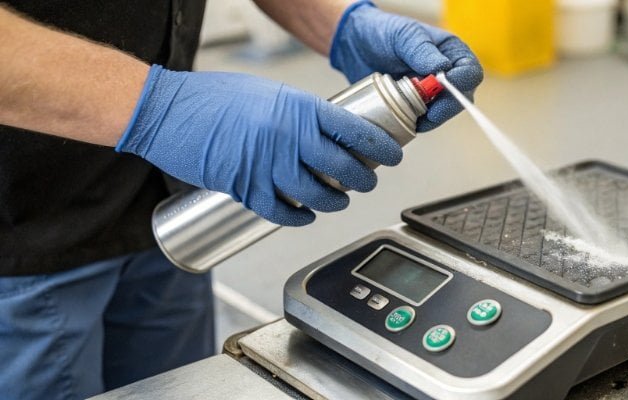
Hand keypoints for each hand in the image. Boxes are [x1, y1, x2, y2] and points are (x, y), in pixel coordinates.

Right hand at [117, 65, 401, 225]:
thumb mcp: (268, 94)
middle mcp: (288, 138)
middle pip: (343, 167)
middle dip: (363, 179)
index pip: (354, 130)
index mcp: (298, 108)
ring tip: (340, 200)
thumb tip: (329, 134)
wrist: (167, 110)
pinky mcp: (246, 189)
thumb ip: (300, 115)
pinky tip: (306, 215)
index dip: (379, 147)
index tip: (392, 156)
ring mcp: (267, 166)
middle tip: (367, 181)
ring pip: (318, 194)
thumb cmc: (214, 98)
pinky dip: (299, 218)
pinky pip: (284, 213)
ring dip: (335, 202)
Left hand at [330, 1, 482, 131]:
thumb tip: (442, 69)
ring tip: (412, 114)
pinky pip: (425, 120)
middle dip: (446, 107)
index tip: (442, 90)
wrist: (356, 45)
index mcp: (451, 51)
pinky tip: (404, 119)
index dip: (461, 84)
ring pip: (444, 112)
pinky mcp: (416, 104)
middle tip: (429, 112)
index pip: (470, 72)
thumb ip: (421, 50)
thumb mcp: (403, 36)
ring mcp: (432, 90)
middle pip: (461, 97)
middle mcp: (447, 72)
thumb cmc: (382, 32)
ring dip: (431, 118)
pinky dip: (417, 123)